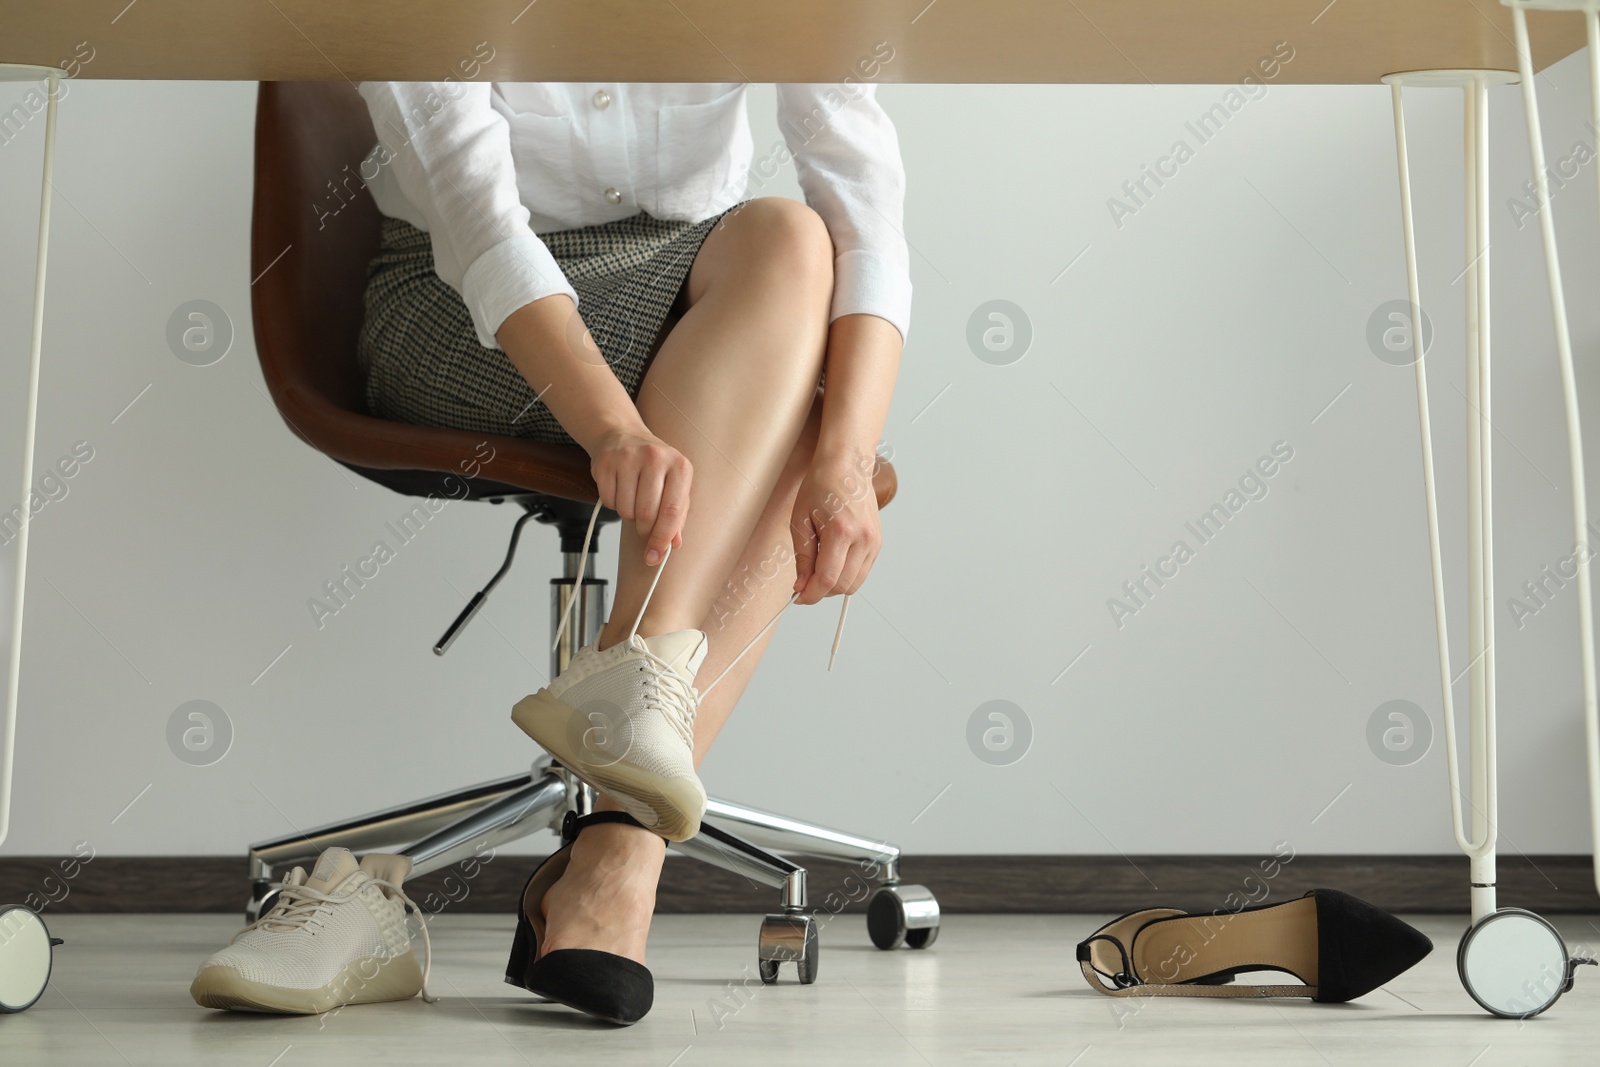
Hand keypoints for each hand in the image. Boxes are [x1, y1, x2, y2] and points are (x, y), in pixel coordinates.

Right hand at [591, 426, 692, 565]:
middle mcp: (655, 458)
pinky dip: (613, 504)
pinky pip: (608, 501)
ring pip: (626, 510)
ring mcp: (628, 458)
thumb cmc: (654, 466)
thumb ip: (677, 515)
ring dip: (628, 515)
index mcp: (680, 466)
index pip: (672, 511)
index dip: (663, 539)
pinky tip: (619, 490)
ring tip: (633, 500)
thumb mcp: (674, 485)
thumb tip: (673, 544)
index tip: (655, 557)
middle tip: (643, 528)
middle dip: (644, 530)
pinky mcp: (606, 462)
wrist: (622, 436)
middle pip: (647, 514)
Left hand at [790, 448, 881, 604]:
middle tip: (804, 583)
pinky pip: (862, 572)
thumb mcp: (800, 520)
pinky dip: (846, 575)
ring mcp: (874, 541)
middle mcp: (863, 538)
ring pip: (854, 583)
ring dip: (834, 585)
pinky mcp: (877, 542)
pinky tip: (832, 562)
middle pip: (842, 586)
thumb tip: (802, 585)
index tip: (798, 597)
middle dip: (820, 591)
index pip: (827, 579)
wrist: (847, 464)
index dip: (810, 594)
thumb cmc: (821, 484)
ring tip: (817, 570)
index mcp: (841, 531)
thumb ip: (802, 556)